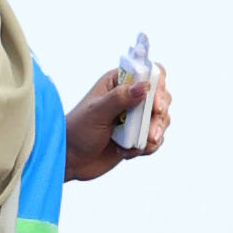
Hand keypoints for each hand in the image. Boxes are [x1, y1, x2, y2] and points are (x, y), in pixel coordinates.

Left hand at [63, 58, 170, 179]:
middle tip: (152, 131)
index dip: (157, 85)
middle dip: (159, 114)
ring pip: (161, 119)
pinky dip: (149, 146)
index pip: (148, 72)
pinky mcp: (137, 136)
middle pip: (161, 97)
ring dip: (156, 132)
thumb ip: (120, 98)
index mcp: (119, 82)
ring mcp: (135, 117)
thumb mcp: (97, 112)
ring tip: (141, 145)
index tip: (156, 105)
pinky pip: (155, 138)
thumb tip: (145, 86)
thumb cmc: (78, 130)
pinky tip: (131, 152)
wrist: (71, 160)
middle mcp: (130, 97)